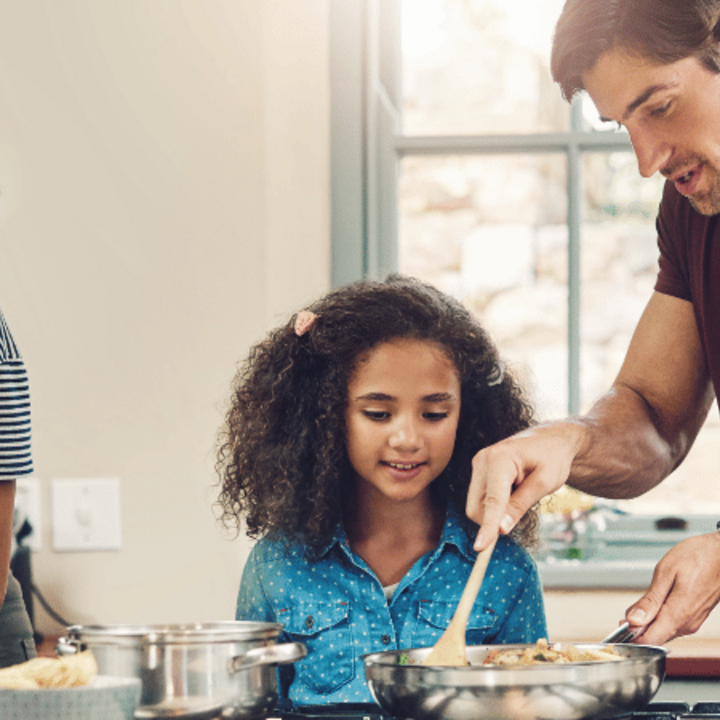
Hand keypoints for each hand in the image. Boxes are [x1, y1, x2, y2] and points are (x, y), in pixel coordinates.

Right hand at [466, 422, 584, 549]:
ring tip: (520, 493)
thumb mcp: (545, 483)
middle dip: (495, 519)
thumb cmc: (552, 458)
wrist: (550, 439)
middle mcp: (482, 460)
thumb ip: (521, 505)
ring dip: (495, 512)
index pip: (492, 500)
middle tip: (523, 509)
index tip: (481, 548)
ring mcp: (477, 464)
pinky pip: (480, 499)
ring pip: (476, 505)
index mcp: (499, 459)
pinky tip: (512, 491)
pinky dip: (494, 505)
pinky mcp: (478, 471)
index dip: (488, 526)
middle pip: (477, 507)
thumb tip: (501, 529)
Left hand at [627, 533, 719, 644]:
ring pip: (664, 631)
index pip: (650, 640)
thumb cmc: (698, 557)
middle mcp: (687, 623)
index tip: (619, 627)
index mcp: (678, 615)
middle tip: (624, 617)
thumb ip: (650, 600)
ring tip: (637, 609)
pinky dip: (659, 618)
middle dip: (637, 630)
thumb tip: (633, 620)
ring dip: (648, 624)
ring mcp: (693, 621)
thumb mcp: (666, 572)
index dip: (631, 637)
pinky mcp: (695, 616)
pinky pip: (673, 624)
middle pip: (656, 637)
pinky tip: (653, 606)